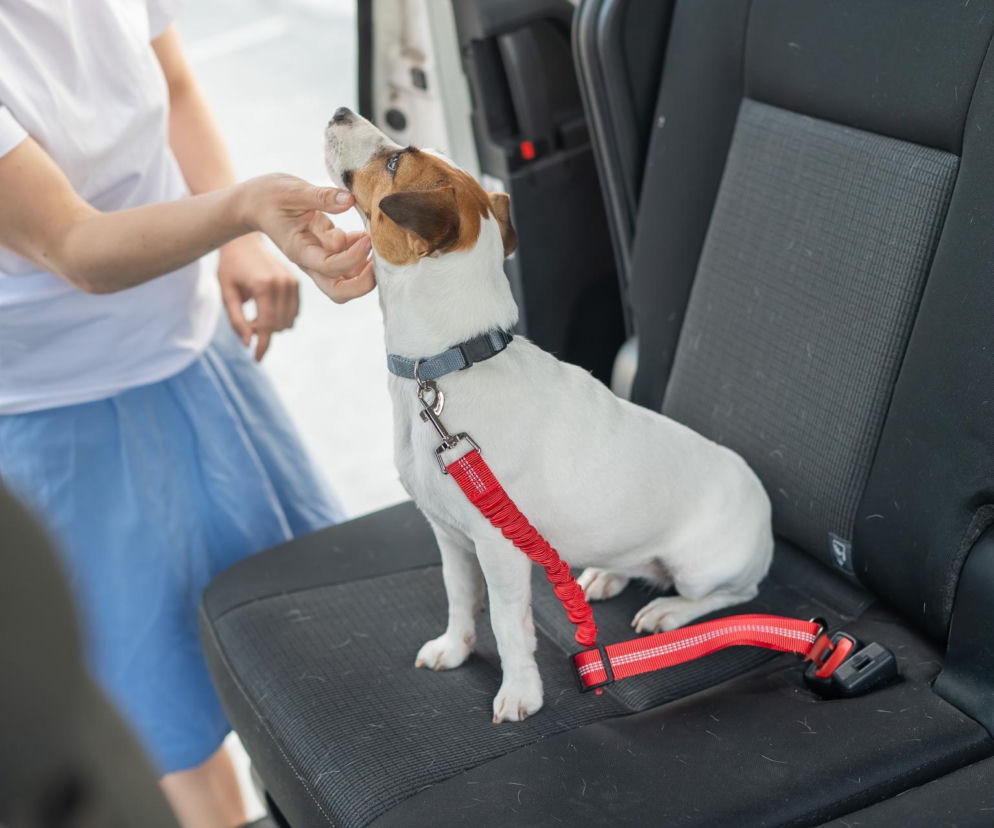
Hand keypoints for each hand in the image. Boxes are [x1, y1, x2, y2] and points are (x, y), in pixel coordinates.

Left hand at [217, 234, 298, 360]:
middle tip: (248, 324)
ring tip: (256, 314)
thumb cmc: (231, 267)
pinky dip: (281, 317)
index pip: (267, 326)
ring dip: (273, 326)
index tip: (256, 359)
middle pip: (279, 326)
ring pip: (289, 321)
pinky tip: (267, 308)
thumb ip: (236, 320)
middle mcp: (283, 284)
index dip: (262, 346)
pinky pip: (294, 312)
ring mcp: (292, 282)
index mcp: (264, 286)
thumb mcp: (227, 294)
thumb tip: (248, 343)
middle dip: (263, 332)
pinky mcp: (296, 282)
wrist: (244, 241)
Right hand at [240, 174, 374, 302]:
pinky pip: (348, 264)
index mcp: (299, 251)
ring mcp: (319, 260)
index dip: (352, 258)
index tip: (367, 239)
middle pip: (338, 291)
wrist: (255, 203)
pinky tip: (361, 234)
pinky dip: (359, 252)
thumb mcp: (293, 190)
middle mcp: (310, 262)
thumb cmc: (269, 196)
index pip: (329, 267)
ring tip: (373, 243)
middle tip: (378, 261)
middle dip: (363, 283)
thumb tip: (349, 200)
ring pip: (346, 282)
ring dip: (364, 270)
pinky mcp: (326, 251)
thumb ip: (321, 196)